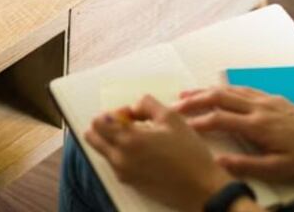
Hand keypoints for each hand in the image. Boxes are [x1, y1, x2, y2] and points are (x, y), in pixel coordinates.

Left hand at [85, 95, 233, 211]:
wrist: (200, 188)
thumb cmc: (189, 153)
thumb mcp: (171, 118)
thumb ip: (147, 104)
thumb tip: (132, 108)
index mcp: (129, 140)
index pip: (98, 122)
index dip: (114, 112)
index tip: (133, 115)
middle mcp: (120, 158)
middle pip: (93, 136)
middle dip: (107, 126)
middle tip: (130, 125)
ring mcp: (123, 173)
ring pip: (103, 149)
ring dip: (114, 140)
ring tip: (142, 139)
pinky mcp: (129, 183)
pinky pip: (114, 163)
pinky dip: (122, 153)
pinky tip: (146, 153)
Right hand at [176, 86, 293, 181]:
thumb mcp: (279, 169)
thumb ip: (247, 165)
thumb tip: (219, 162)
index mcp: (258, 125)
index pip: (219, 119)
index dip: (197, 121)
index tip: (179, 126)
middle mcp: (258, 107)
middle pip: (219, 97)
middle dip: (194, 100)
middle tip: (174, 105)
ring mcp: (266, 100)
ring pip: (229, 90)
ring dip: (206, 91)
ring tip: (187, 95)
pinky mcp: (273, 98)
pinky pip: (242, 89)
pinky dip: (224, 89)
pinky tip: (218, 91)